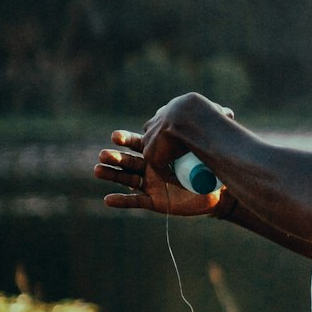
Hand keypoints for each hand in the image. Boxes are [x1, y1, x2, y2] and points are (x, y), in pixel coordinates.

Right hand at [95, 130, 221, 213]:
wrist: (214, 190)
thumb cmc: (208, 165)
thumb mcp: (202, 147)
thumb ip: (197, 132)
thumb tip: (200, 110)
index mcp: (157, 151)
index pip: (137, 144)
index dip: (125, 140)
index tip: (115, 136)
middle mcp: (149, 167)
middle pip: (127, 160)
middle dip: (115, 157)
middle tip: (103, 154)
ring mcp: (150, 184)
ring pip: (126, 179)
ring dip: (111, 175)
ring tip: (97, 170)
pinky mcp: (153, 201)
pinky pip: (135, 201)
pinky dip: (121, 201)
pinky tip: (107, 200)